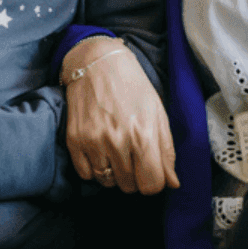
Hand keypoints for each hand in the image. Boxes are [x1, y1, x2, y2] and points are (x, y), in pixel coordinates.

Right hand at [64, 39, 178, 194]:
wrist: (97, 62)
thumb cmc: (132, 86)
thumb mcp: (157, 113)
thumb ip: (166, 150)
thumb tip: (172, 183)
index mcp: (143, 134)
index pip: (151, 184)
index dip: (153, 182)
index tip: (150, 171)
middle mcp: (117, 141)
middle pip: (129, 186)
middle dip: (134, 176)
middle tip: (132, 156)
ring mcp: (93, 141)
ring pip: (106, 182)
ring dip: (113, 174)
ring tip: (116, 152)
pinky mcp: (74, 140)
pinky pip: (85, 174)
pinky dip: (94, 169)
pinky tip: (99, 151)